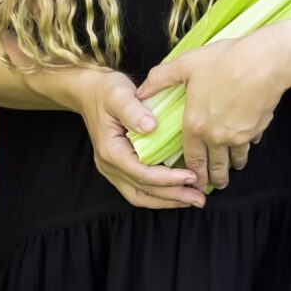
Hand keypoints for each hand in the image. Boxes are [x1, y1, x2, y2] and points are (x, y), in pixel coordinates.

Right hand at [74, 68, 206, 208]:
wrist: (90, 92)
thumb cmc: (107, 91)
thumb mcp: (119, 95)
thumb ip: (133, 111)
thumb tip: (152, 127)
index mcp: (111, 151)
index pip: (142, 173)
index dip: (167, 178)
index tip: (191, 175)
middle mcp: (110, 165)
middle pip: (143, 191)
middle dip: (172, 196)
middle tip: (200, 198)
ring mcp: (114, 169)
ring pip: (140, 195)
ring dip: (167, 200)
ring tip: (192, 200)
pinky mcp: (120, 167)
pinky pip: (139, 188)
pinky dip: (158, 193)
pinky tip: (177, 191)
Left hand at [135, 24, 290, 191]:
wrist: (263, 62)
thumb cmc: (224, 61)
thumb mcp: (186, 64)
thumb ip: (160, 79)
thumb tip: (141, 91)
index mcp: (195, 125)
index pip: (191, 158)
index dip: (192, 172)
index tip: (194, 181)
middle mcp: (216, 136)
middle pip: (215, 166)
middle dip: (215, 178)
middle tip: (215, 184)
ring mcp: (239, 135)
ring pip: (235, 159)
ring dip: (233, 166)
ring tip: (233, 169)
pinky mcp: (258, 128)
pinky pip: (251, 142)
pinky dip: (248, 145)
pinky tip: (249, 142)